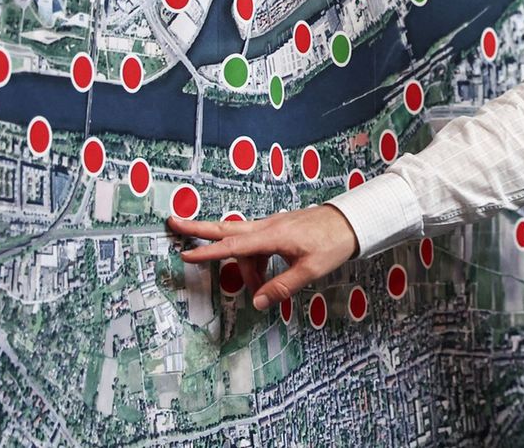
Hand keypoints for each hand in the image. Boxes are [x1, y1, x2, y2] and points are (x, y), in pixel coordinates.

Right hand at [166, 205, 359, 310]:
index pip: (234, 245)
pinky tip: (264, 278)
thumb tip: (257, 302)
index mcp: (273, 235)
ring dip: (243, 267)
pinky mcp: (278, 229)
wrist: (351, 221)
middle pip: (226, 228)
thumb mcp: (310, 270)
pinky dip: (253, 261)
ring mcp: (272, 225)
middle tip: (172, 223)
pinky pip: (256, 245)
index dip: (209, 252)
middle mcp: (267, 226)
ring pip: (244, 244)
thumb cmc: (333, 243)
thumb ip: (282, 287)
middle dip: (198, 228)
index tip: (186, 253)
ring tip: (257, 290)